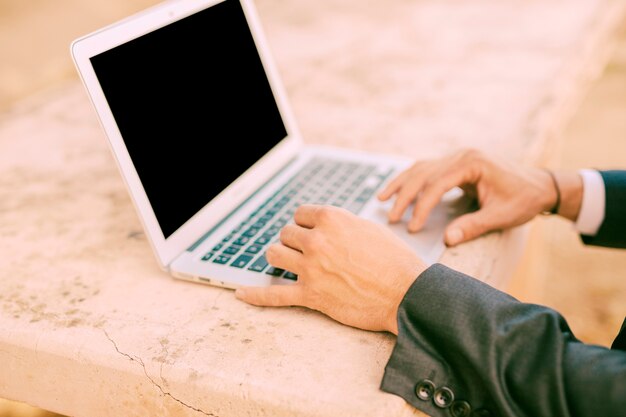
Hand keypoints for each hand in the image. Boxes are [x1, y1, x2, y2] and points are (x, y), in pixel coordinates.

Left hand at [235, 205, 425, 333]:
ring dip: (280, 257)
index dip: (305, 223)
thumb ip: (342, 224)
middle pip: (286, 233)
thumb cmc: (394, 260)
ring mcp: (311, 268)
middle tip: (308, 250)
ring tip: (288, 262)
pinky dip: (255, 295)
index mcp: (332, 219)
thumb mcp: (369, 228)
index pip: (300, 213)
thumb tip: (325, 225)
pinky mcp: (310, 295)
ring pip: (274, 255)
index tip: (310, 231)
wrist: (407, 293)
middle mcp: (317, 240)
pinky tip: (241, 293)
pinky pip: (274, 295)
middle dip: (294, 240)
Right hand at [378, 149, 557, 245]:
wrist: (540, 185)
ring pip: (420, 167)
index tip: (413, 227)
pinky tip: (398, 189)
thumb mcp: (501, 216)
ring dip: (400, 183)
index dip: (422, 207)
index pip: (436, 184)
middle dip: (404, 195)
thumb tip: (447, 240)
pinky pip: (427, 169)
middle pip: (423, 172)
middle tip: (391, 218)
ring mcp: (457, 156)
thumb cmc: (524, 199)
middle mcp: (461, 154)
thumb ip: (473, 226)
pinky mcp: (455, 162)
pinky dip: (411, 180)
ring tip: (381, 199)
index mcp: (472, 162)